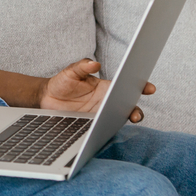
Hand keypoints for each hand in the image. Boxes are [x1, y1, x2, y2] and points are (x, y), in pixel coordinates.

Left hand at [38, 59, 155, 122]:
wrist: (46, 98)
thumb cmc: (62, 82)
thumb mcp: (71, 71)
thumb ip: (82, 66)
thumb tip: (94, 64)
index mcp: (106, 87)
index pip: (127, 86)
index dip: (141, 86)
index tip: (149, 88)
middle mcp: (107, 101)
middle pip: (127, 106)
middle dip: (136, 110)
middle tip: (136, 114)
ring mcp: (101, 114)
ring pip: (118, 119)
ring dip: (123, 122)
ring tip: (123, 123)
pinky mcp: (92, 125)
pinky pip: (104, 128)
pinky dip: (108, 130)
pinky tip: (106, 130)